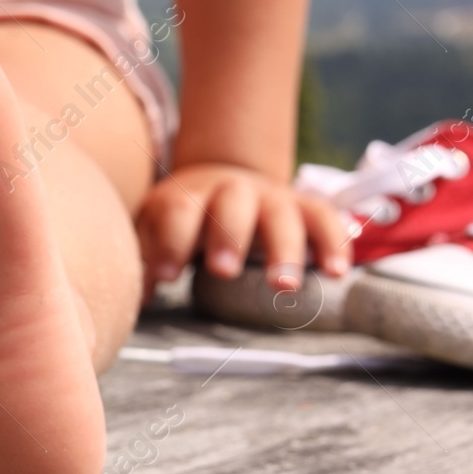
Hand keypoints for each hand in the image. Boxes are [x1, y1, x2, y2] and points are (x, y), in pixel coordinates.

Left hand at [136, 161, 351, 297]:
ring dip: (285, 249)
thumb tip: (135, 296)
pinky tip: (337, 273)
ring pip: (282, 216)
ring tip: (284, 287)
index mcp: (188, 194)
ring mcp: (271, 197)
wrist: (222, 178)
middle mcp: (232, 190)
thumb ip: (146, 256)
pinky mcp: (304, 206)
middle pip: (231, 206)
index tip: (164, 277)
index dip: (169, 242)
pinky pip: (325, 219)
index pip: (177, 211)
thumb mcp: (156, 227)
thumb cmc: (184, 216)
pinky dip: (334, 243)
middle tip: (222, 271)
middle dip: (227, 237)